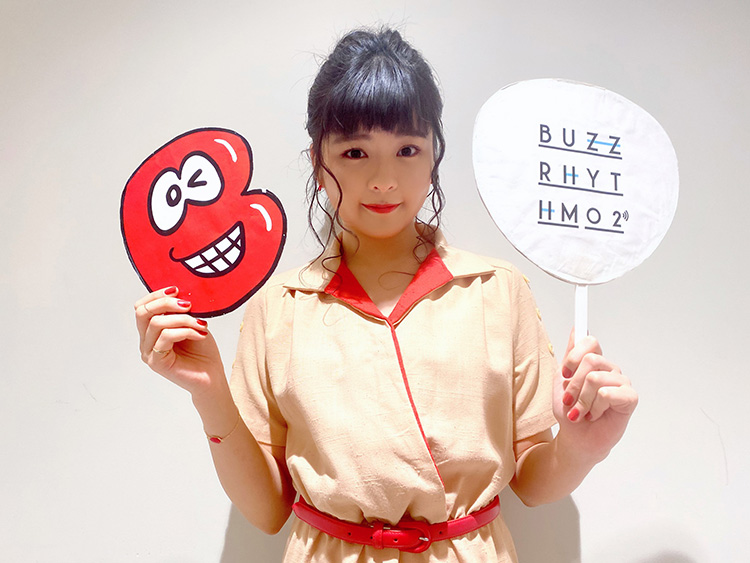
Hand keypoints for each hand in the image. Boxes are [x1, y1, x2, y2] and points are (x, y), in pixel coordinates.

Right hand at [134, 286, 223, 396]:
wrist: (212, 376)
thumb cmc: (203, 351)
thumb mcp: (192, 322)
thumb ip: (180, 310)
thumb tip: (179, 293)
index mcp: (151, 331)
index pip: (142, 307)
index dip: (156, 295)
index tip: (177, 290)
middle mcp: (146, 341)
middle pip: (143, 312)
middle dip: (166, 303)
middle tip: (188, 305)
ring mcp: (149, 352)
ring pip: (157, 323)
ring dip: (183, 320)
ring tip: (201, 324)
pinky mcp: (156, 362)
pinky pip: (166, 337)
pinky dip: (186, 331)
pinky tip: (200, 334)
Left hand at [553, 331, 637, 462]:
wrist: (575, 438)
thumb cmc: (570, 411)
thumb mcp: (561, 380)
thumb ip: (571, 355)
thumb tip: (578, 328)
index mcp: (594, 362)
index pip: (589, 341)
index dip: (574, 355)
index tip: (565, 371)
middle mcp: (609, 369)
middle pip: (590, 360)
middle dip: (573, 384)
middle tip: (570, 401)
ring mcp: (621, 382)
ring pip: (595, 379)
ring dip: (582, 400)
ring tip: (582, 412)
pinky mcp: (630, 398)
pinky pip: (608, 393)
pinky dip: (595, 407)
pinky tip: (596, 415)